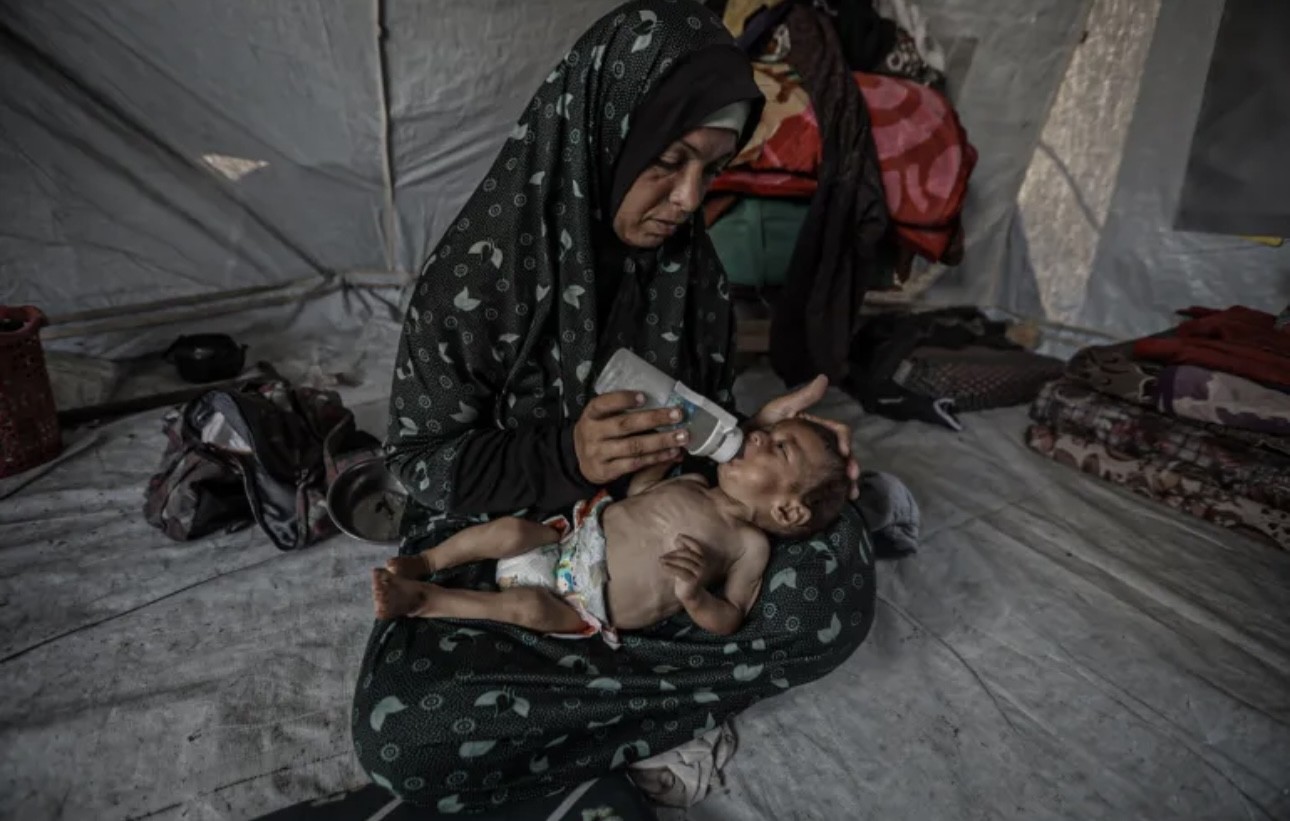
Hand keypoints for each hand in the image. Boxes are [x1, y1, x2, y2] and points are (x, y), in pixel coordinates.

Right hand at [574, 391, 686, 484]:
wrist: (580, 460)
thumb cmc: (600, 433)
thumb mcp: (601, 418)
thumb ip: (621, 411)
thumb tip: (663, 405)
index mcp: (590, 414)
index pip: (603, 403)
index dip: (623, 399)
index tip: (644, 397)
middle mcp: (591, 433)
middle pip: (625, 425)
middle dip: (654, 419)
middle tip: (677, 415)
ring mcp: (597, 454)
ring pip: (633, 446)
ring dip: (661, 441)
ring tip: (681, 437)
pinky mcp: (605, 471)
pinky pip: (635, 464)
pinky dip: (656, 458)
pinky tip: (671, 453)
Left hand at [660, 535, 710, 603]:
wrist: (690, 595)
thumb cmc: (686, 577)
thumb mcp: (684, 563)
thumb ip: (683, 551)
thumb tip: (677, 538)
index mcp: (703, 559)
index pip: (696, 546)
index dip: (688, 540)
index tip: (678, 536)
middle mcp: (704, 565)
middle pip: (688, 554)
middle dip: (674, 553)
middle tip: (662, 556)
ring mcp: (700, 573)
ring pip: (684, 562)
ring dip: (670, 560)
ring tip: (660, 560)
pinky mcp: (694, 581)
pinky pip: (681, 572)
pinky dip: (671, 568)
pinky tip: (663, 566)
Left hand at [751, 375, 860, 499]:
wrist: (739, 450)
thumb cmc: (759, 427)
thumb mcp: (779, 410)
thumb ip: (801, 397)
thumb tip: (824, 378)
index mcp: (814, 429)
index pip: (838, 433)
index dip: (845, 441)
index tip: (846, 453)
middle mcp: (816, 445)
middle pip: (841, 454)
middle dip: (851, 465)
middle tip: (852, 477)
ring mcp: (810, 462)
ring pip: (835, 471)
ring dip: (846, 481)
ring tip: (851, 492)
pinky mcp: (802, 477)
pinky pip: (821, 484)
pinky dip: (833, 491)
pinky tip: (840, 499)